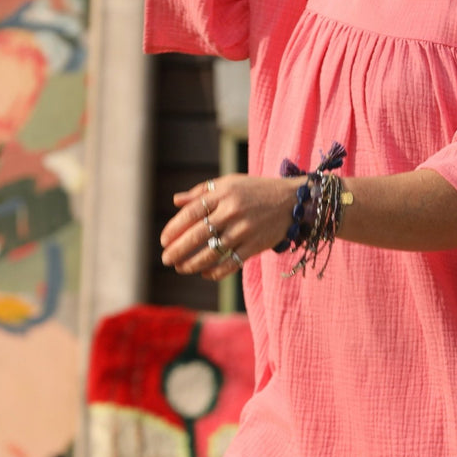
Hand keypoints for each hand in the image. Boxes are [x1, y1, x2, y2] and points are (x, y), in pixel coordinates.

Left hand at [160, 174, 299, 278]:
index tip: (163, 240)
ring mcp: (245, 229)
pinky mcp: (256, 245)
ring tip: (181, 268)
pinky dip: (215, 271)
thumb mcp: (230, 183)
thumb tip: (176, 201)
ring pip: (212, 252)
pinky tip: (205, 273)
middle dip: (178, 250)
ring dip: (192, 263)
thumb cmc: (256, 190)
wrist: (293, 201)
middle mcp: (233, 211)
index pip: (192, 212)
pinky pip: (231, 263)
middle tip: (166, 259)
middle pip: (198, 234)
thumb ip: (202, 192)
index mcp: (224, 193)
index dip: (174, 228)